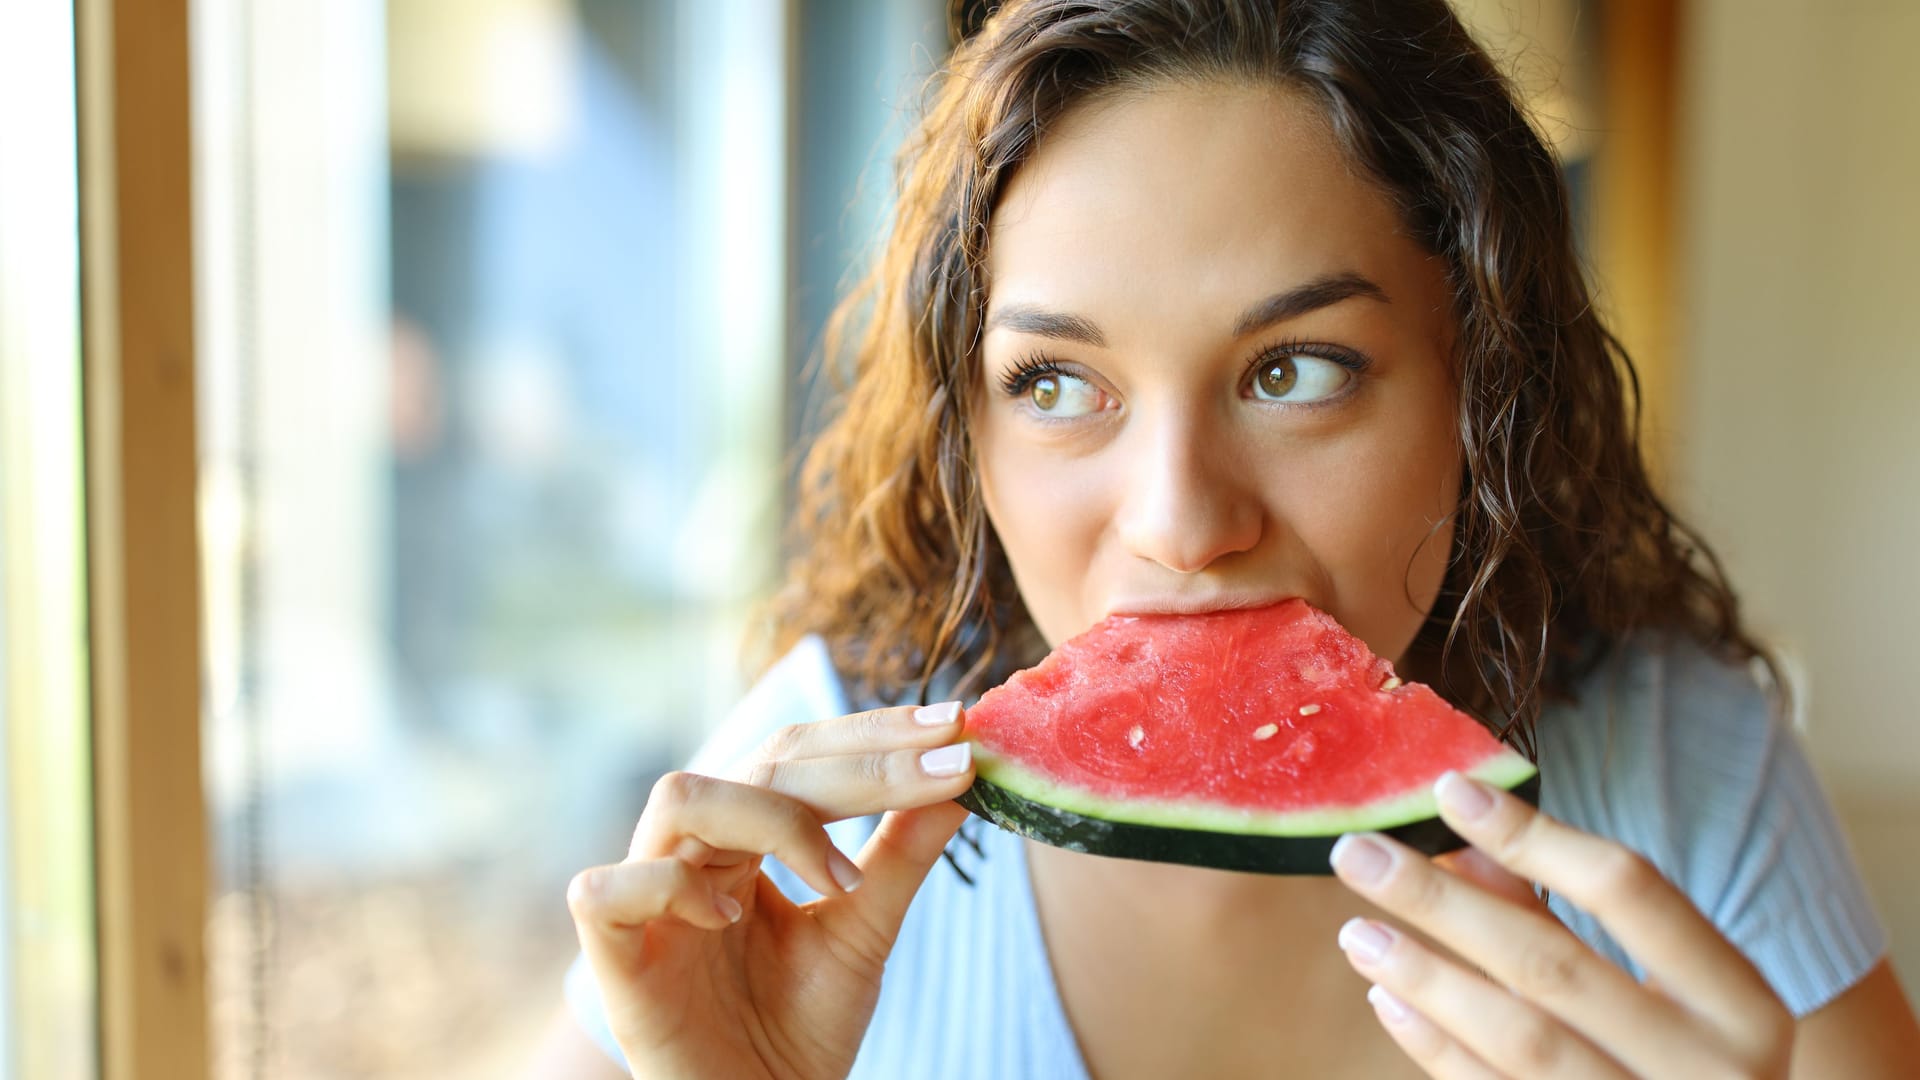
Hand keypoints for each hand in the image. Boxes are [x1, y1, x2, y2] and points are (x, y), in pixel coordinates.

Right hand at [566, 701, 977, 1079]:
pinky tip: (731, 916)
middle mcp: (693, 848)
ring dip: (773, 818)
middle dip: (860, 764)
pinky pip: (611, 888)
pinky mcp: (612, 952)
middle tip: (944, 766)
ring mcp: (646, 896)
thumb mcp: (864, 930)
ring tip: (838, 881)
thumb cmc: (798, 1027)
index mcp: (745, 834)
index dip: (872, 734)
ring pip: (683, 797)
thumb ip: (901, 855)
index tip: (954, 725)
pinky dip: (674, 887)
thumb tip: (961, 778)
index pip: (801, 750)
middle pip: (761, 761)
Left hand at [1329, 771, 1793, 1078]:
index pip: (1629, 891)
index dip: (1535, 835)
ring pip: (1519, 1038)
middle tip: (1359, 852)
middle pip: (1553, 964)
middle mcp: (1707, 1072)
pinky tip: (1387, 998)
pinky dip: (1435, 1045)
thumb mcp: (1661, 995)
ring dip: (1426, 976)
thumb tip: (1463, 843)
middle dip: (1444, 902)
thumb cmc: (1682, 1070)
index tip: (1449, 789)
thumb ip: (1562, 919)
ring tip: (1358, 930)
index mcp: (1743, 1008)